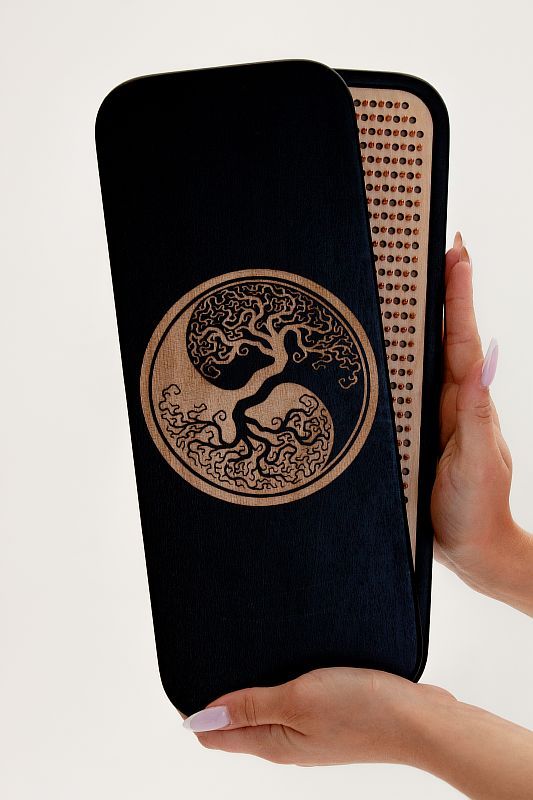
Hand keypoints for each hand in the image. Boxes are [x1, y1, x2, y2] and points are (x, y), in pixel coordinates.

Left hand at [183, 667, 532, 799]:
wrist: (421, 720)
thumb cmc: (362, 708)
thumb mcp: (297, 700)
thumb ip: (250, 706)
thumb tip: (201, 718)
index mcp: (272, 743)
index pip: (216, 735)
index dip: (195, 709)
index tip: (183, 676)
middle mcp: (287, 743)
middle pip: (237, 723)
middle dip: (218, 697)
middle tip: (205, 657)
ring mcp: (311, 731)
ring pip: (265, 711)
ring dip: (247, 689)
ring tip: (237, 657)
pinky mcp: (332, 718)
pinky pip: (292, 703)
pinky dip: (277, 685)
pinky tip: (282, 664)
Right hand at [430, 233, 532, 612]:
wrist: (472, 550)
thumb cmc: (477, 508)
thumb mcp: (477, 461)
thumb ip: (478, 414)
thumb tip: (484, 358)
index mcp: (466, 400)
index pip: (460, 336)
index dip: (458, 292)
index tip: (455, 249)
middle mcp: (451, 399)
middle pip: (443, 334)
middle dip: (440, 289)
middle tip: (431, 245)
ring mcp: (434, 413)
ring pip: (425, 356)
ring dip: (420, 316)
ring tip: (408, 279)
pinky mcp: (418, 430)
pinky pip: (408, 385)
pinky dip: (402, 356)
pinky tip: (386, 345)